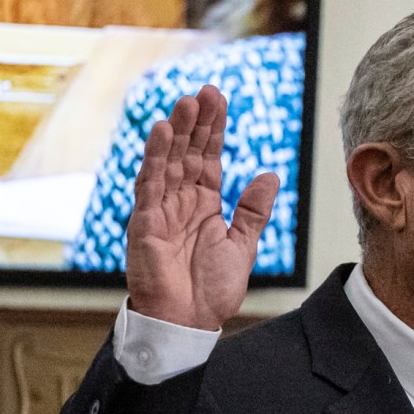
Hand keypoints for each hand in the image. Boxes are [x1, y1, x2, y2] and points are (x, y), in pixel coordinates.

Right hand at [125, 84, 278, 330]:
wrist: (189, 322)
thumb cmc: (210, 291)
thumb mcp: (242, 245)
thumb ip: (253, 211)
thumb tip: (269, 175)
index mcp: (204, 205)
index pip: (208, 158)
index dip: (213, 129)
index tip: (218, 99)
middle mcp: (180, 201)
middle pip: (188, 153)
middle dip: (196, 122)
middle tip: (205, 91)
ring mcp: (161, 210)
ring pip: (168, 162)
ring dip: (176, 132)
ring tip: (185, 103)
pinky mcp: (145, 223)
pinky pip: (149, 185)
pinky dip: (154, 158)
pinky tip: (160, 132)